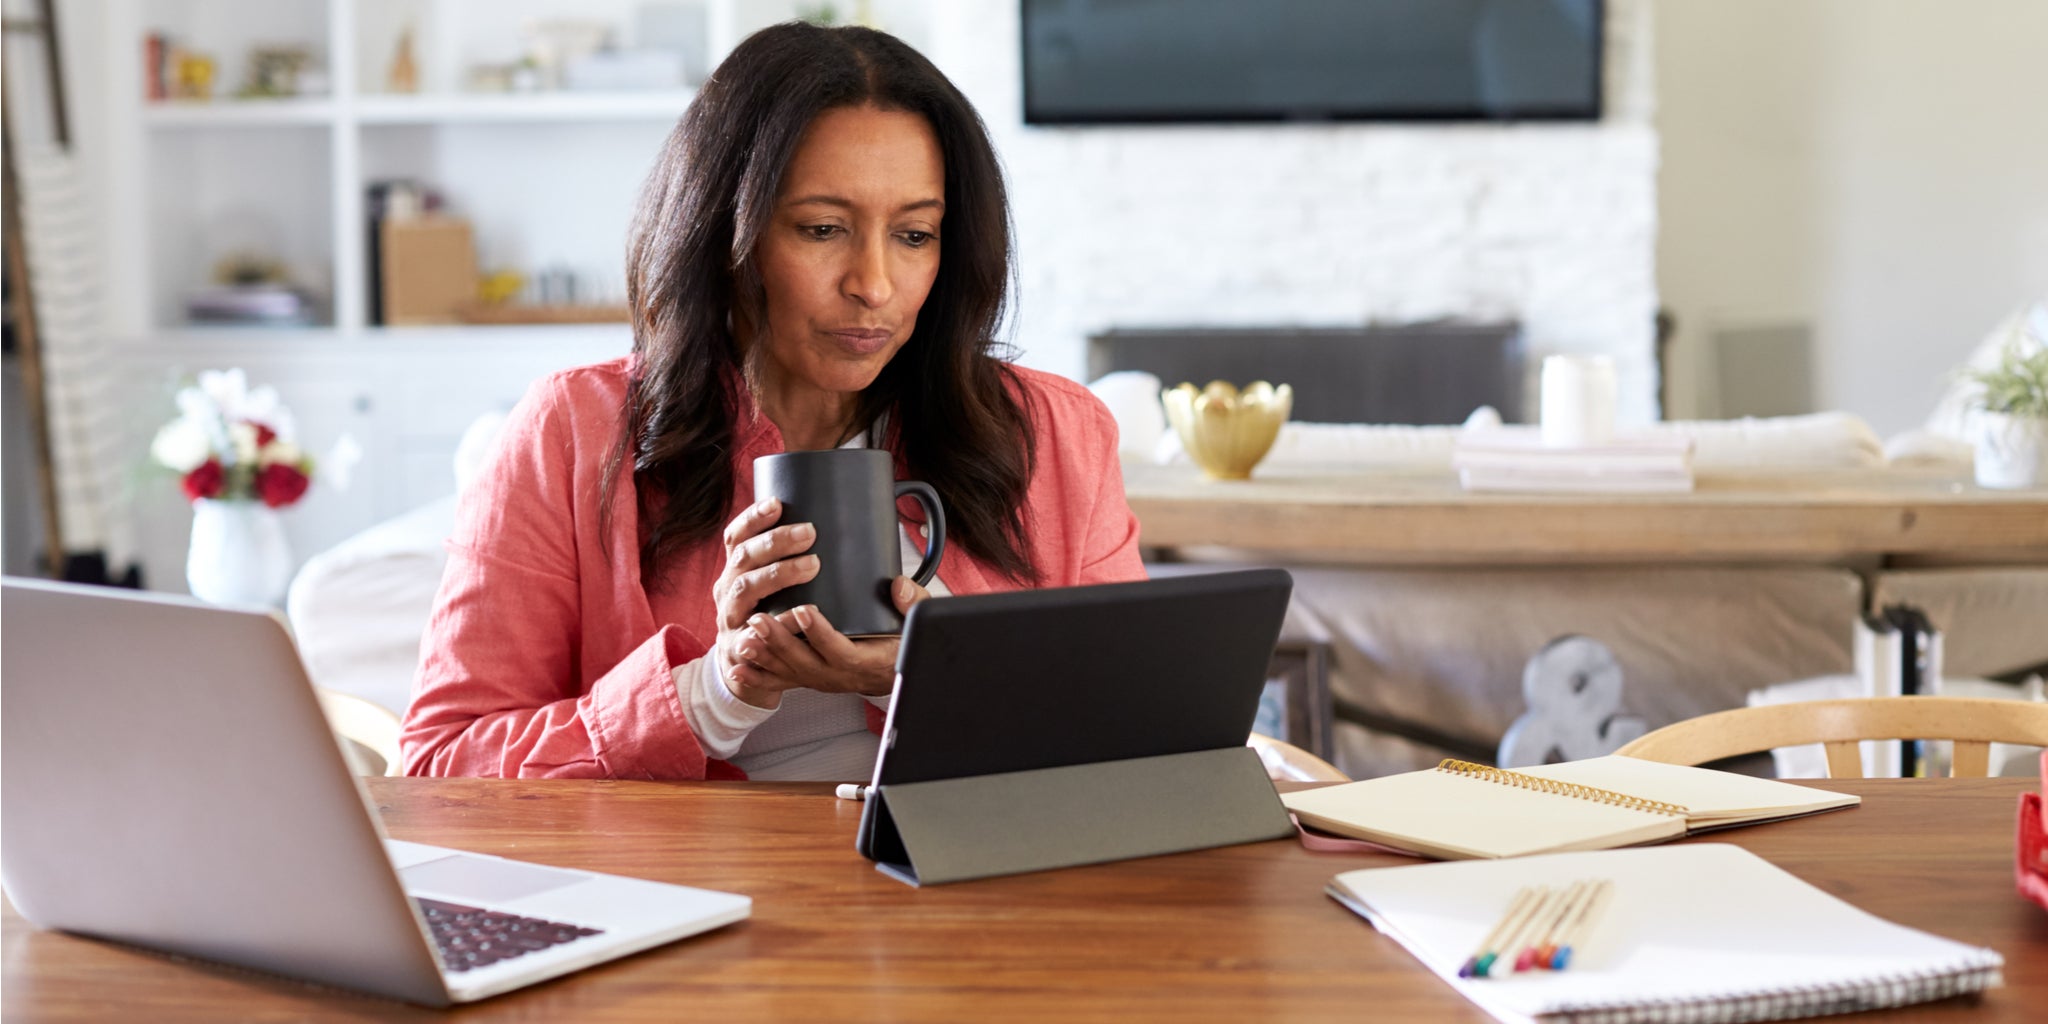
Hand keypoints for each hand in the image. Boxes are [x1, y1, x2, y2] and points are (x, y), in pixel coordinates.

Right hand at [712, 498, 818, 708]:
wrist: (744, 667)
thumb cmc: (769, 615)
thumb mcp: (769, 586)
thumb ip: (791, 563)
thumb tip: (834, 529)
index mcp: (735, 571)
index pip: (736, 537)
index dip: (752, 518)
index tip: (777, 503)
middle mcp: (727, 590)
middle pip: (743, 559)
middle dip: (774, 542)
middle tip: (810, 533)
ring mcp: (730, 619)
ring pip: (745, 591)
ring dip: (776, 575)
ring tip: (811, 566)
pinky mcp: (740, 648)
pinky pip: (756, 634)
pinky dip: (777, 624)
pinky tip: (800, 615)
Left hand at [727, 576, 931, 702]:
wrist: (894, 673)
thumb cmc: (902, 642)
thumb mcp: (915, 622)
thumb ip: (911, 603)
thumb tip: (898, 585)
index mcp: (866, 660)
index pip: (841, 650)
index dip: (821, 634)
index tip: (804, 611)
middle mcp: (839, 675)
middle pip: (806, 663)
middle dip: (780, 643)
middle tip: (759, 619)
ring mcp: (822, 679)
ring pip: (789, 672)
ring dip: (765, 656)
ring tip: (744, 637)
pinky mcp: (809, 679)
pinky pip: (781, 682)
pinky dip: (758, 676)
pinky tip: (737, 667)